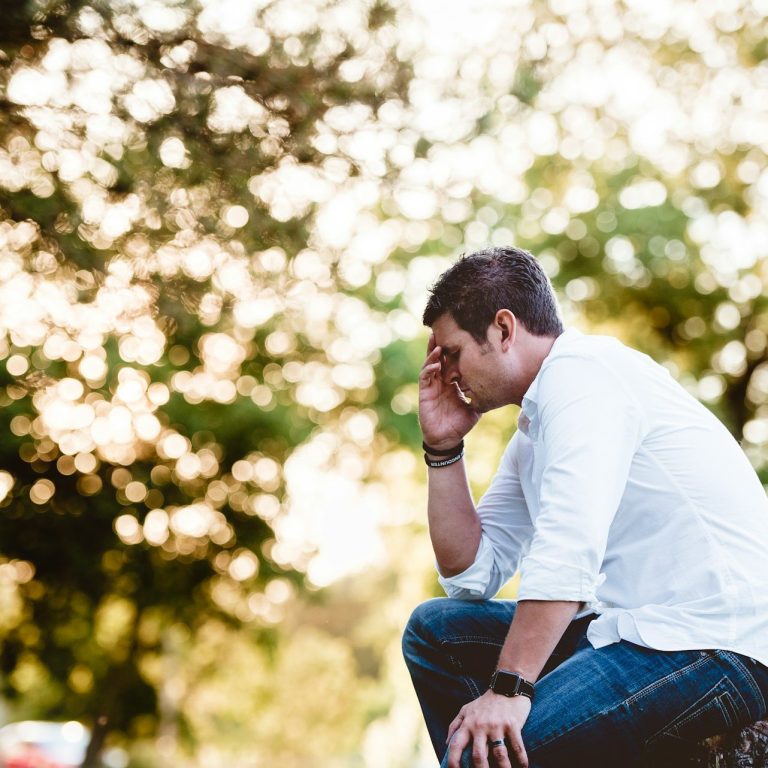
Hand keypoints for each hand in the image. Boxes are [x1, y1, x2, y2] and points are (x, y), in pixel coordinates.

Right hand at [419, 333, 479, 449]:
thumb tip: (498, 387)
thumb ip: (482, 396)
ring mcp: (431, 386)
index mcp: (452, 382)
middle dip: (439, 344)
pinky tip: (435, 364)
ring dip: (432, 354)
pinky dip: (429, 369)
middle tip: (442, 329)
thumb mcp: (475, 406)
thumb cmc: (460, 423)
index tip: (460, 337)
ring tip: (437, 343)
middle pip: (439, 358)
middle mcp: (441, 381)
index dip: (454, 350)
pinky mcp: (425, 393)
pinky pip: (425, 377)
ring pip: (430, 364)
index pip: (452, 362)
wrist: (447, 439)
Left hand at [445, 690, 531, 767]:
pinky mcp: (513, 725)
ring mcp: (497, 725)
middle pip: (478, 756)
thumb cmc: (485, 702)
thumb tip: (447, 744)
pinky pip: (517, 747)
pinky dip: (522, 760)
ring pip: (499, 755)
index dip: (453, 761)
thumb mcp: (466, 710)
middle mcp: (480, 725)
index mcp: (468, 723)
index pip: (456, 745)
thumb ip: (455, 725)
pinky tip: (523, 767)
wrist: (506, 685)